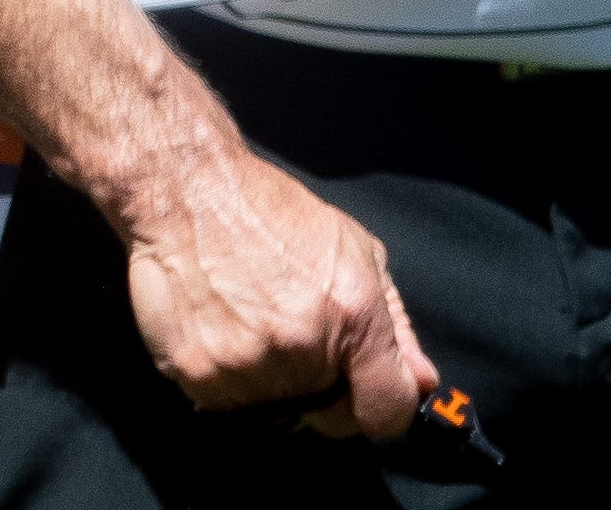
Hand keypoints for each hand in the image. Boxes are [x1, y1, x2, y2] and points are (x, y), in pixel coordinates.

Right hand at [119, 139, 434, 439]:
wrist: (186, 191)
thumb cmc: (275, 213)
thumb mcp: (355, 250)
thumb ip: (395, 324)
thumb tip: (423, 384)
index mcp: (353, 316)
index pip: (389, 411)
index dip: (384, 404)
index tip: (369, 389)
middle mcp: (303, 349)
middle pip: (334, 420)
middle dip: (329, 394)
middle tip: (304, 347)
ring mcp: (248, 366)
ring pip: (280, 417)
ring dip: (276, 387)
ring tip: (258, 331)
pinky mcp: (198, 373)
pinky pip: (231, 407)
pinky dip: (234, 382)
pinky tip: (226, 335)